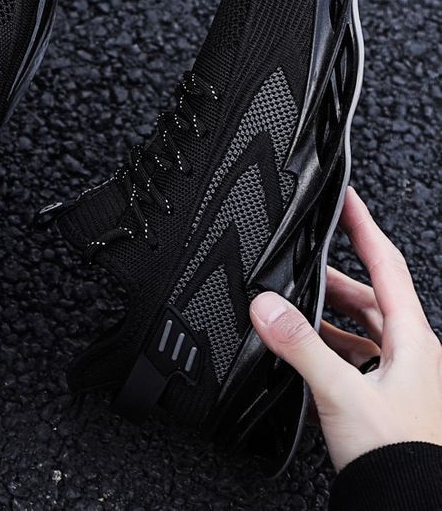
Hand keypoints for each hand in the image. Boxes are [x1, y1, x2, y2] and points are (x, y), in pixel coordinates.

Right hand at [249, 186, 441, 470]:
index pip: (386, 264)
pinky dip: (329, 346)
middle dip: (334, 274)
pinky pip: (355, 355)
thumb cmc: (400, 456)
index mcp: (413, 339)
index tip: (347, 200)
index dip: (364, 227)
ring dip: (329, 313)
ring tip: (295, 306)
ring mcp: (399, 375)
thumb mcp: (341, 392)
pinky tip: (307, 353)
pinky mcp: (383, 397)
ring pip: (362, 327)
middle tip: (302, 261)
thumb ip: (300, 346)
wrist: (410, 505)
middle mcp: (411, 353)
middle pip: (370, 294)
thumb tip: (266, 307)